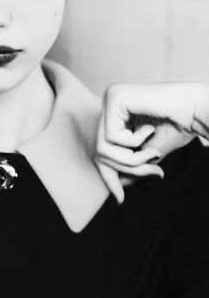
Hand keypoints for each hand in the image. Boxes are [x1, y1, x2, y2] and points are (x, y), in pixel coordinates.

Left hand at [95, 82, 208, 202]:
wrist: (197, 108)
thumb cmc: (180, 125)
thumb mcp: (151, 151)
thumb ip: (133, 164)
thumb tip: (117, 187)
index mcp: (117, 113)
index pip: (101, 148)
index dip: (109, 176)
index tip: (120, 199)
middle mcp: (109, 102)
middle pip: (100, 151)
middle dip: (128, 169)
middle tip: (156, 172)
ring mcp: (109, 98)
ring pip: (103, 148)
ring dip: (133, 159)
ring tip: (155, 152)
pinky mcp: (114, 98)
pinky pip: (111, 136)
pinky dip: (135, 141)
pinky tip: (150, 128)